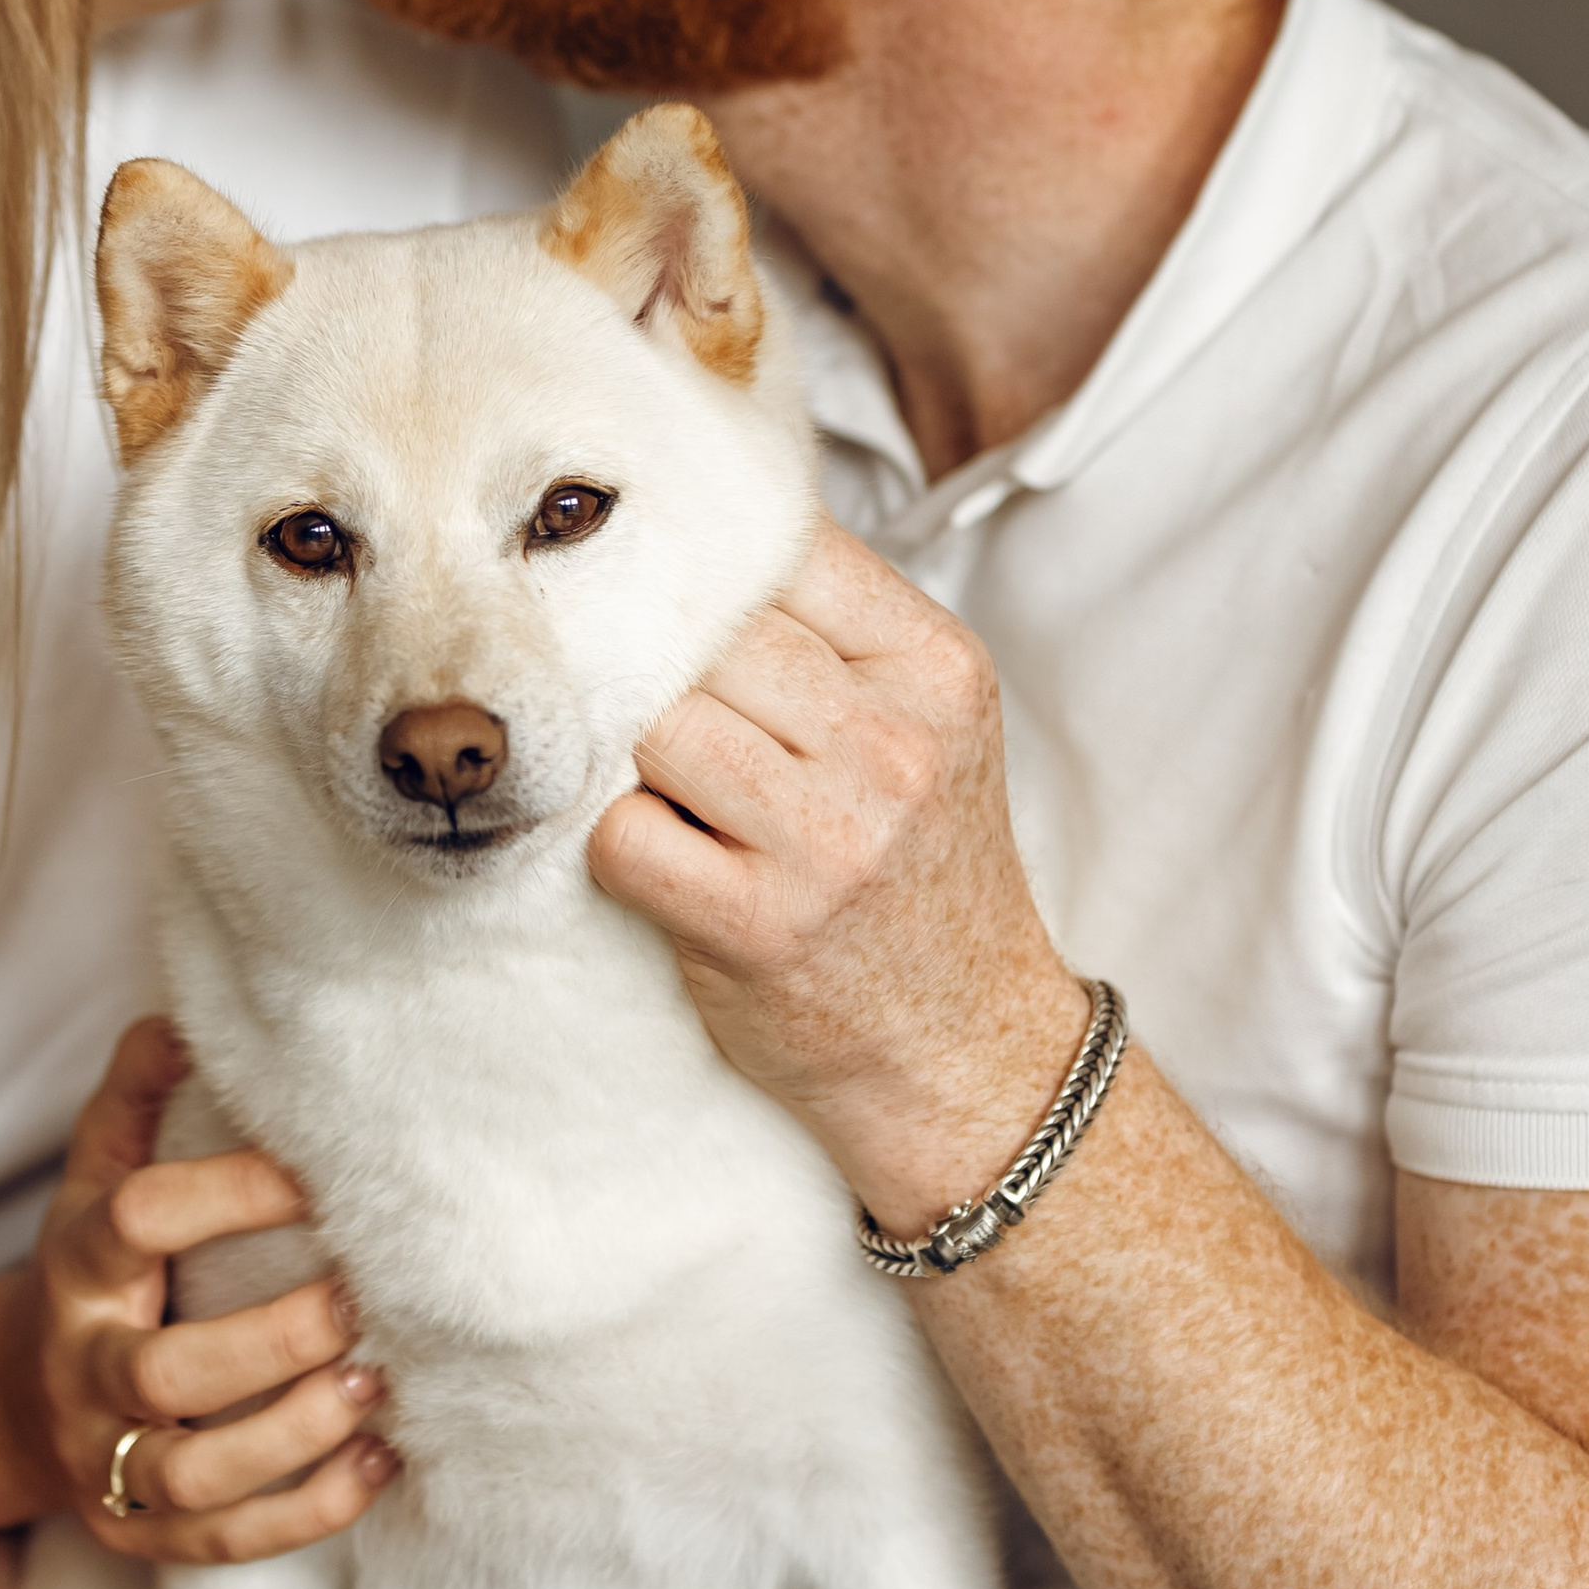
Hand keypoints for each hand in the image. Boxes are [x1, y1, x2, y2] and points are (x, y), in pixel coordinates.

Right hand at [35, 1019, 396, 1560]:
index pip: (138, 1221)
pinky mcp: (140, 1535)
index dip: (228, 1194)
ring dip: (295, 1433)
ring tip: (377, 1383)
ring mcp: (106, 1461)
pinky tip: (380, 1461)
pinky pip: (225, 1542)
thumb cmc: (94, 1269)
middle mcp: (83, 1369)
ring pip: (193, 1475)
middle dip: (275, 1340)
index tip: (316, 1177)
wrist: (15, 1398)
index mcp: (77, 1267)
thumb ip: (138, 1098)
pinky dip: (309, 1512)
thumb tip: (182, 1018)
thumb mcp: (95, 1176)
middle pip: (163, 1372)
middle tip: (362, 1296)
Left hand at [587, 517, 1084, 1225]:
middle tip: (680, 728)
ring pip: (655, 726)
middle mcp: (891, 746)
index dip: (705, 575)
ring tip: (683, 801)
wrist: (968, 1050)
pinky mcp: (753, 926)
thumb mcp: (928, 725)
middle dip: (668, 677)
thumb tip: (682, 539)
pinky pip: (620, 833)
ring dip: (641, 763)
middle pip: (700, 637)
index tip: (679, 607)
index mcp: (934, 671)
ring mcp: (824, 839)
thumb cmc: (922, 873)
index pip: (776, 549)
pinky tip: (671, 866)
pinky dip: (622, 845)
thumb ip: (833, 633)